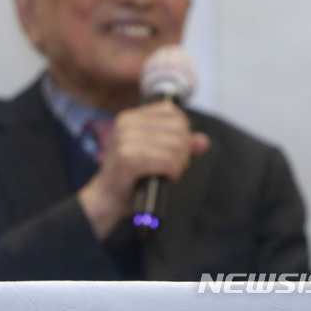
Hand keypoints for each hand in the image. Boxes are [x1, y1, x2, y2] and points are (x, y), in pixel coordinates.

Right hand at [78, 100, 209, 238]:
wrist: (107, 199)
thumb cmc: (130, 177)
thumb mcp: (155, 154)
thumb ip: (180, 145)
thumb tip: (203, 141)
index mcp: (129, 118)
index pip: (171, 111)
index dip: (182, 131)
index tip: (174, 149)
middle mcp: (125, 125)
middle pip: (177, 129)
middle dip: (184, 151)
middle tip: (173, 166)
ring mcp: (125, 141)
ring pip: (175, 146)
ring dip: (179, 165)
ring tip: (168, 173)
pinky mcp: (128, 160)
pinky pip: (168, 161)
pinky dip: (173, 173)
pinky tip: (165, 178)